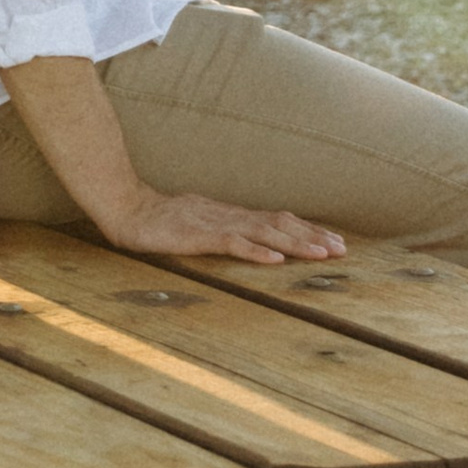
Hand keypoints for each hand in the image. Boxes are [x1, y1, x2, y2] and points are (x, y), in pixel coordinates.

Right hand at [90, 186, 344, 266]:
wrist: (126, 207)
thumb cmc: (159, 220)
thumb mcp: (198, 224)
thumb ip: (222, 231)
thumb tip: (249, 240)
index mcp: (231, 214)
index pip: (277, 220)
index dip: (307, 229)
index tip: (333, 240)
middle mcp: (230, 215)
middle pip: (280, 224)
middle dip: (312, 236)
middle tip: (341, 249)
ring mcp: (215, 224)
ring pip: (264, 233)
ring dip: (296, 244)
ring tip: (322, 254)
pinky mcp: (198, 236)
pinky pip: (232, 244)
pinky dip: (256, 251)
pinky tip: (276, 260)